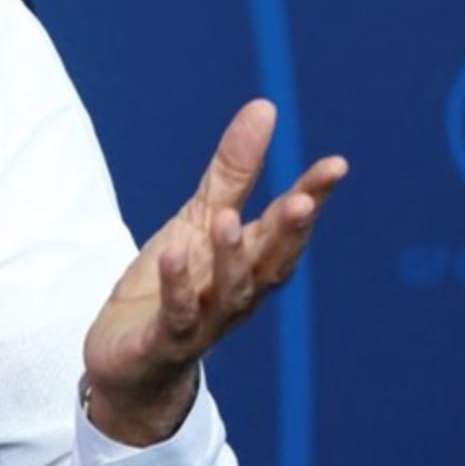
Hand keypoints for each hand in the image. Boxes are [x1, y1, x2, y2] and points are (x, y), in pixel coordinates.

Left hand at [83, 99, 347, 445]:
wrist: (128, 358)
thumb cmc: (174, 283)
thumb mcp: (200, 219)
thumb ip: (234, 170)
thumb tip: (265, 106)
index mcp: (251, 262)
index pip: (287, 227)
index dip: (314, 197)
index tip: (336, 165)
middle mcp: (239, 293)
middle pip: (270, 263)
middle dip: (288, 234)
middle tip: (304, 201)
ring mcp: (204, 320)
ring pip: (228, 292)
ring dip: (231, 257)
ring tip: (227, 219)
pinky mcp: (164, 340)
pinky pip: (176, 315)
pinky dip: (178, 287)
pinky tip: (175, 255)